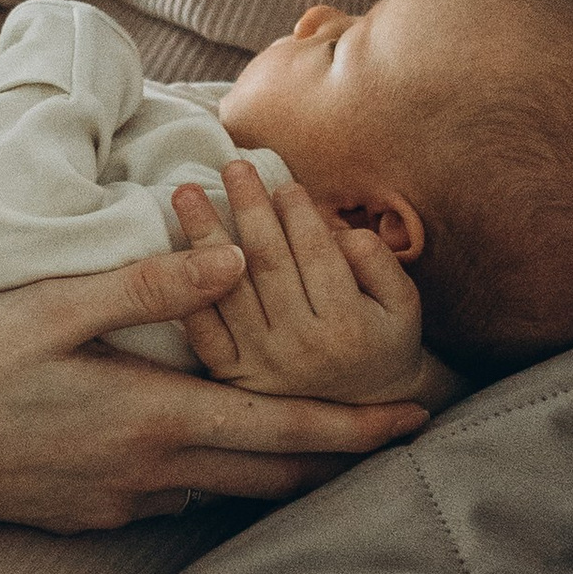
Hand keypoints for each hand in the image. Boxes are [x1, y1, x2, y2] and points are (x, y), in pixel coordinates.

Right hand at [0, 240, 426, 538]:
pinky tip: (205, 446)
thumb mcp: (55, 305)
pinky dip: (211, 474)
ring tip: (316, 439)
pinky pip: (175, 498)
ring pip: (226, 490)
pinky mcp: (91, 516)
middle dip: (339, 457)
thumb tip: (238, 261)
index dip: (356, 428)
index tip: (415, 421)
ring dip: (276, 467)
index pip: (284, 428)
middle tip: (394, 435)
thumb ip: (152, 285)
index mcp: (155, 418)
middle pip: (274, 474)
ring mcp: (121, 505)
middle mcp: (152, 474)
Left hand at [170, 166, 450, 409]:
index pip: (316, 254)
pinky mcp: (233, 376)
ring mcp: (262, 364)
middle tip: (233, 164)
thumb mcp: (402, 302)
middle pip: (268, 263)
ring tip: (187, 193)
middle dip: (248, 208)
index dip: (299, 213)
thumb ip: (377, 261)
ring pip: (229, 289)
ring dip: (204, 236)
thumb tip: (337, 231)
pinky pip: (203, 330)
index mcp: (346, 326)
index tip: (284, 181)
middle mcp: (300, 348)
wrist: (360, 409)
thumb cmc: (382, 338)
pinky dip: (185, 291)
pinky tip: (170, 254)